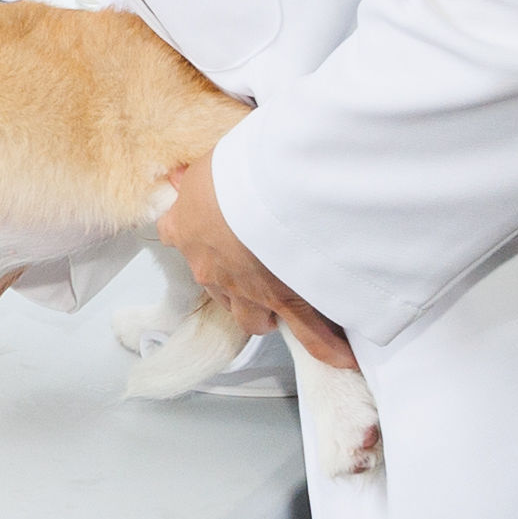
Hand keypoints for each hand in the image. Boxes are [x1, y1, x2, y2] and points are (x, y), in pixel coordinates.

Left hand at [155, 137, 350, 369]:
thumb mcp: (206, 162)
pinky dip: (324, 346)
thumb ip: (195, 175)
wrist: (267, 190)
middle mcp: (211, 266)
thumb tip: (177, 173)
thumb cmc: (235, 166)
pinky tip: (340, 356)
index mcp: (186, 227)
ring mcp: (249, 289)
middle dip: (233, 284)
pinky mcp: (286, 301)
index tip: (204, 233)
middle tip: (253, 271)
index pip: (178, 234)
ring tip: (281, 311)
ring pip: (251, 317)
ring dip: (263, 315)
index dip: (192, 236)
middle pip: (216, 287)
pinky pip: (307, 332)